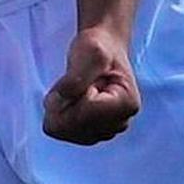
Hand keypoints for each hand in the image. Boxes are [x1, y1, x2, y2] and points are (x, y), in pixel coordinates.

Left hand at [43, 25, 139, 145]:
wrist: (103, 48)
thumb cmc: (98, 48)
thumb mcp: (89, 52)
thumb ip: (76, 77)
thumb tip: (58, 101)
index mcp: (127, 102)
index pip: (89, 113)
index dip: (67, 101)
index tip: (60, 86)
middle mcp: (121, 121)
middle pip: (80, 128)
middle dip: (61, 109)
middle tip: (56, 90)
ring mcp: (110, 129)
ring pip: (73, 134)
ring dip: (59, 114)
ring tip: (62, 92)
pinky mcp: (97, 131)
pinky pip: (71, 135)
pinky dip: (60, 120)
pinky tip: (61, 102)